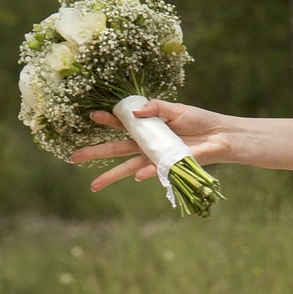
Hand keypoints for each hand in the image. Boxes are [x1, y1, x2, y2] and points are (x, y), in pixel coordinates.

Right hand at [70, 100, 230, 191]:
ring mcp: (154, 157)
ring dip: (110, 176)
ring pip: (126, 168)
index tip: (92, 116)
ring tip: (93, 186)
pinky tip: (137, 176)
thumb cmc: (198, 121)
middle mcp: (146, 144)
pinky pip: (152, 171)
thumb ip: (156, 107)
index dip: (107, 120)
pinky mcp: (167, 166)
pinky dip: (145, 173)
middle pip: (115, 149)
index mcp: (146, 127)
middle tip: (73, 157)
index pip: (121, 124)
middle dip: (94, 154)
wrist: (219, 136)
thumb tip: (135, 112)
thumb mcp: (176, 109)